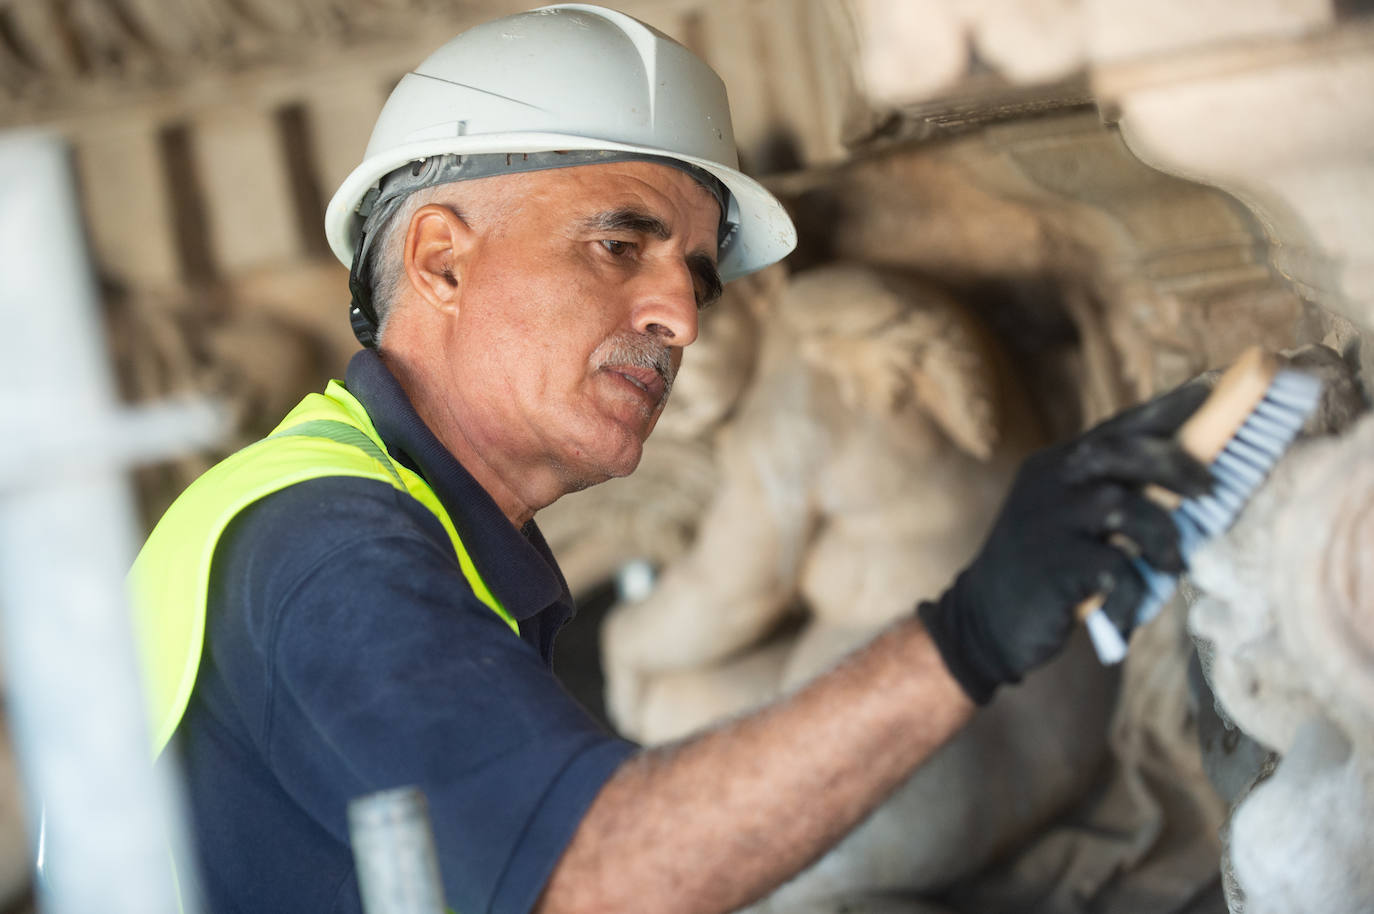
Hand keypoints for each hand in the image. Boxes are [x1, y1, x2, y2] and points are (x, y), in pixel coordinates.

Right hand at [918, 382, 1212, 703]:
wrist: (984, 618)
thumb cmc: (1043, 567)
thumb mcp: (1064, 514)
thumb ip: (1104, 490)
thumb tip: (1188, 476)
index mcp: (1056, 465)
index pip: (1116, 427)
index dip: (1164, 409)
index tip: (1206, 391)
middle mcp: (1051, 483)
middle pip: (1123, 452)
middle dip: (1177, 464)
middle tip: (1210, 489)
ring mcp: (1051, 521)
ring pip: (1126, 509)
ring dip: (1163, 539)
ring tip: (1172, 566)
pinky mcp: (1054, 565)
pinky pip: (1117, 569)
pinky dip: (1135, 595)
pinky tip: (1129, 613)